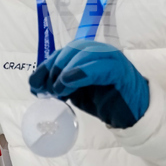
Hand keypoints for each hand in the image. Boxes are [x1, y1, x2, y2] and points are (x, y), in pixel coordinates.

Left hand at [29, 39, 149, 128]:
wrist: (131, 115)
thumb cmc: (103, 100)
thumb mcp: (74, 91)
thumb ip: (58, 84)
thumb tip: (34, 85)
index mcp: (87, 53)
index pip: (61, 53)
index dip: (44, 68)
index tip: (34, 86)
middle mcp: (99, 50)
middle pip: (70, 50)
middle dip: (53, 70)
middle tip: (47, 91)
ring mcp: (111, 57)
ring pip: (82, 54)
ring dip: (64, 73)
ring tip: (59, 91)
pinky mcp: (119, 69)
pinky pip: (96, 66)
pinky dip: (78, 74)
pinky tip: (68, 85)